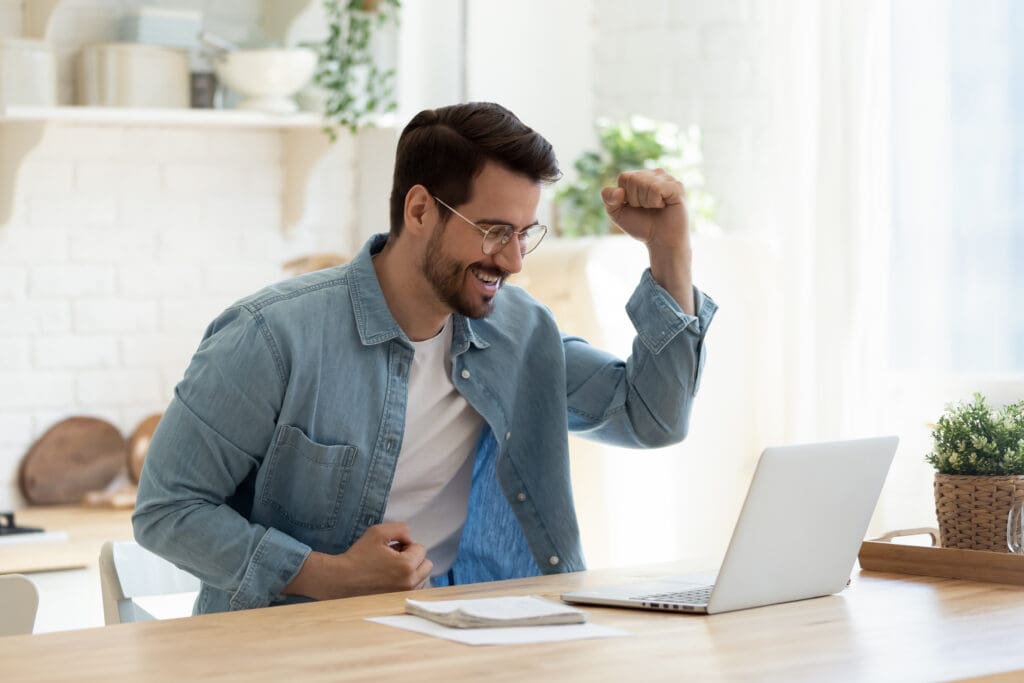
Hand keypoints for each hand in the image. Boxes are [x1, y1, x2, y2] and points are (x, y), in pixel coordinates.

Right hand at [284, 521, 433, 599]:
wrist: (341, 580)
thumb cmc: (358, 556)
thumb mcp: (378, 532)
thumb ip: (401, 529)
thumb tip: (410, 539)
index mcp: (407, 565)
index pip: (421, 549)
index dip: (406, 545)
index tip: (391, 548)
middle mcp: (409, 583)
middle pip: (427, 565)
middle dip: (414, 558)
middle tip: (394, 557)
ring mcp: (404, 595)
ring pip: (421, 578)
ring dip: (412, 571)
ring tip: (391, 569)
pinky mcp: (398, 602)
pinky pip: (413, 590)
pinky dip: (406, 583)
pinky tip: (390, 579)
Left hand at [601, 168, 688, 251]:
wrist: (660, 241)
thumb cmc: (641, 225)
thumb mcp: (617, 213)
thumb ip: (608, 198)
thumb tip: (619, 191)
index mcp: (640, 176)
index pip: (624, 177)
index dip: (625, 196)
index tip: (635, 206)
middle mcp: (654, 174)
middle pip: (633, 179)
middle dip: (635, 199)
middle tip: (646, 208)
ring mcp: (667, 179)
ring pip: (645, 183)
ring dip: (646, 202)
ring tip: (655, 207)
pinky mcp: (676, 187)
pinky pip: (656, 188)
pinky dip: (655, 201)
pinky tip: (663, 206)